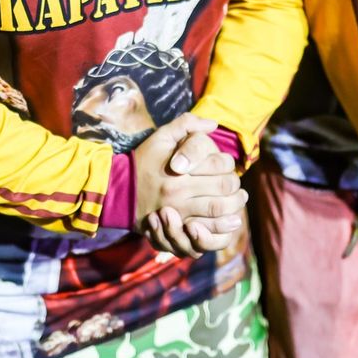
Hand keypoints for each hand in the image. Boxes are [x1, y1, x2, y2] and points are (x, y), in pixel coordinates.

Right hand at [132, 114, 245, 258]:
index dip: (229, 165)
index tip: (229, 165)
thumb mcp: (160, 137)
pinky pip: (205, 233)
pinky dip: (221, 229)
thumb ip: (186, 124)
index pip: (219, 166)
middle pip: (223, 191)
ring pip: (218, 212)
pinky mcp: (175, 230)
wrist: (118, 192)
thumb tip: (213, 124)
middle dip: (235, 187)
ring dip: (234, 207)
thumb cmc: (143, 161)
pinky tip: (228, 221)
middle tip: (239, 187)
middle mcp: (179, 193)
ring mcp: (178, 214)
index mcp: (179, 171)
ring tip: (238, 202)